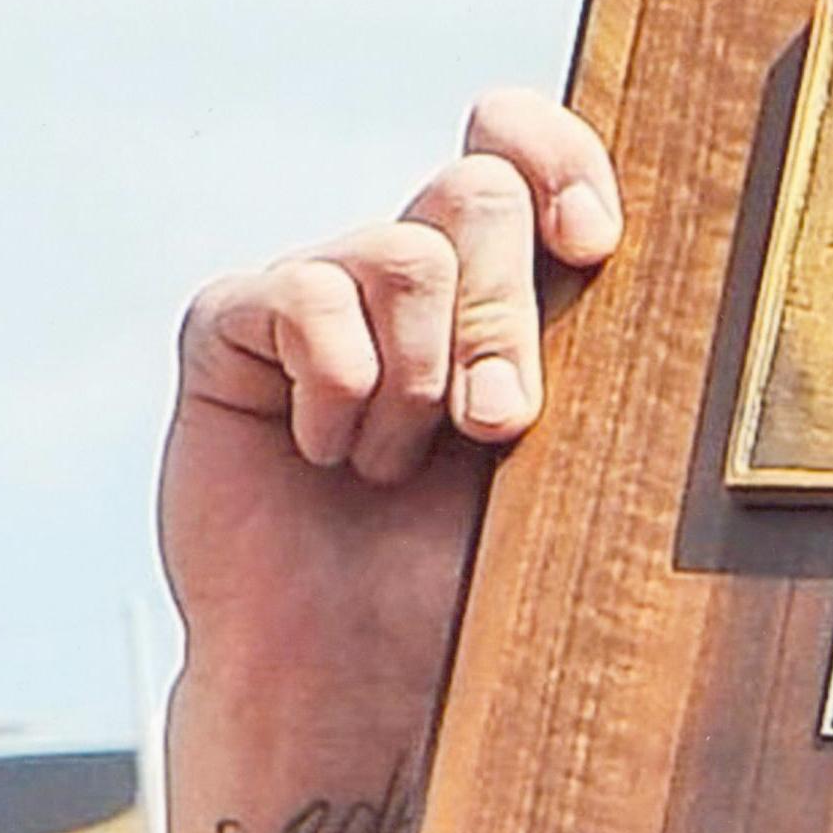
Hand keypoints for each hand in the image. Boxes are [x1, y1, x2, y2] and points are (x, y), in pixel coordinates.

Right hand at [158, 89, 622, 733]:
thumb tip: (602, 242)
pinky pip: (302, 296)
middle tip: (499, 428)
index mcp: (498, 293)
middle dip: (505, 315)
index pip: (522, 150)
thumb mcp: (559, 464)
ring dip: (420, 380)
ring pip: (401, 253)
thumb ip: (578, 350)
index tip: (591, 242)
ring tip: (394, 468)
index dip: (558, 161)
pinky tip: (325, 459)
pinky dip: (336, 389)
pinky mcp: (231, 328)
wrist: (358, 682)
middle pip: (475, 194)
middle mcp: (407, 278)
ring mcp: (316, 294)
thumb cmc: (470, 591)